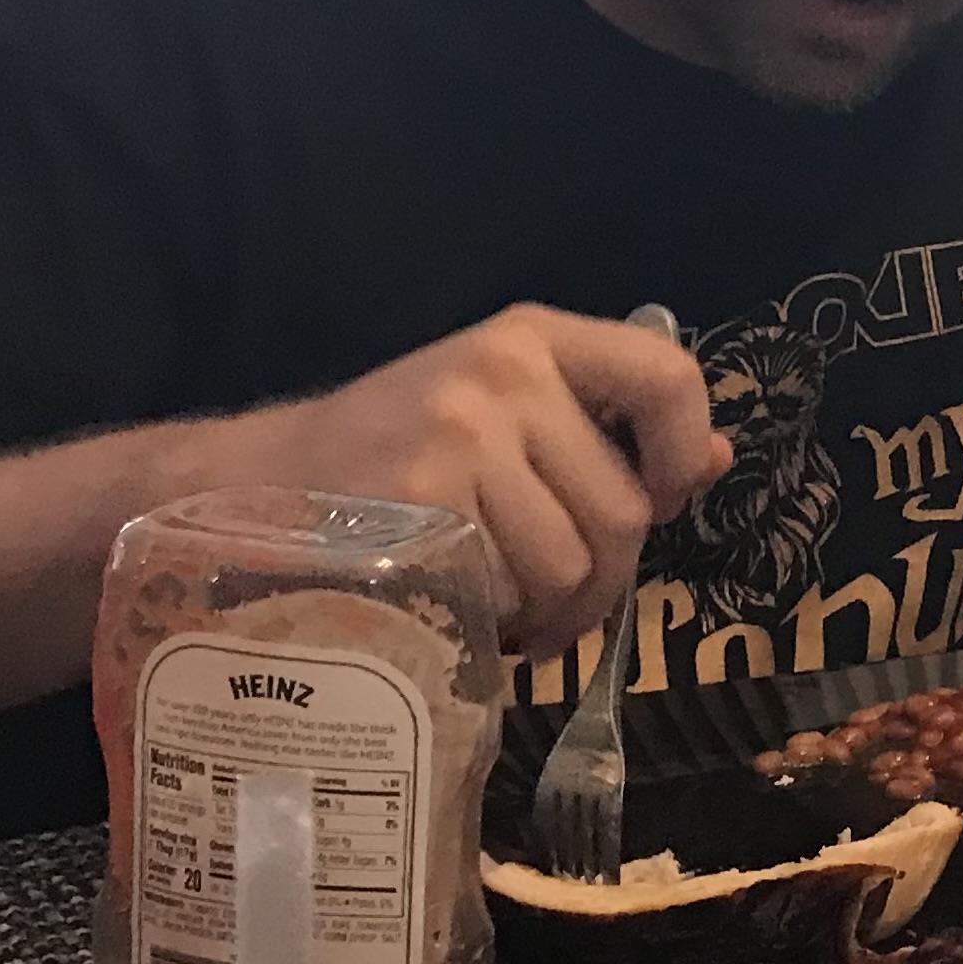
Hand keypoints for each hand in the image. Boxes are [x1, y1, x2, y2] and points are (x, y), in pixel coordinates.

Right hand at [215, 305, 728, 655]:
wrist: (246, 489)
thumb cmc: (387, 461)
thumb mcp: (500, 417)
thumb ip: (601, 435)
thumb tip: (715, 458)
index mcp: (531, 339)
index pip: (665, 379)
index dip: (683, 454)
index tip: (664, 500)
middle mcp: (500, 374)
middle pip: (624, 511)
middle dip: (603, 582)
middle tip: (554, 605)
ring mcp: (458, 434)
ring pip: (572, 565)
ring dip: (547, 615)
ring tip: (497, 607)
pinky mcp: (419, 501)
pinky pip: (507, 593)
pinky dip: (493, 624)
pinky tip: (455, 609)